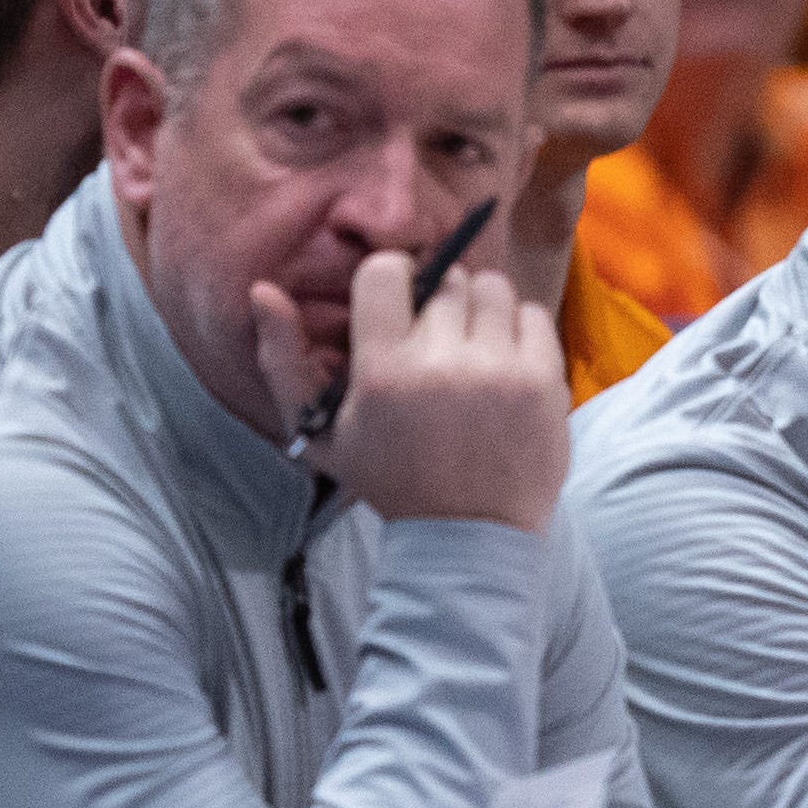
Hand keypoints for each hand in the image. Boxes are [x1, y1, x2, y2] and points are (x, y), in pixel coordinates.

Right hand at [262, 243, 566, 529]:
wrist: (468, 535)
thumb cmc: (390, 481)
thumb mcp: (321, 431)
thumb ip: (283, 360)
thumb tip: (263, 290)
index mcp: (383, 371)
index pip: (386, 271)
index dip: (392, 279)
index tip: (398, 305)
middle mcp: (442, 363)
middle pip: (448, 280)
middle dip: (439, 304)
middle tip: (436, 343)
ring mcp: (499, 371)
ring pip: (493, 289)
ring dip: (481, 311)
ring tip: (472, 350)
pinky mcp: (543, 382)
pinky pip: (534, 315)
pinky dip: (519, 329)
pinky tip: (503, 362)